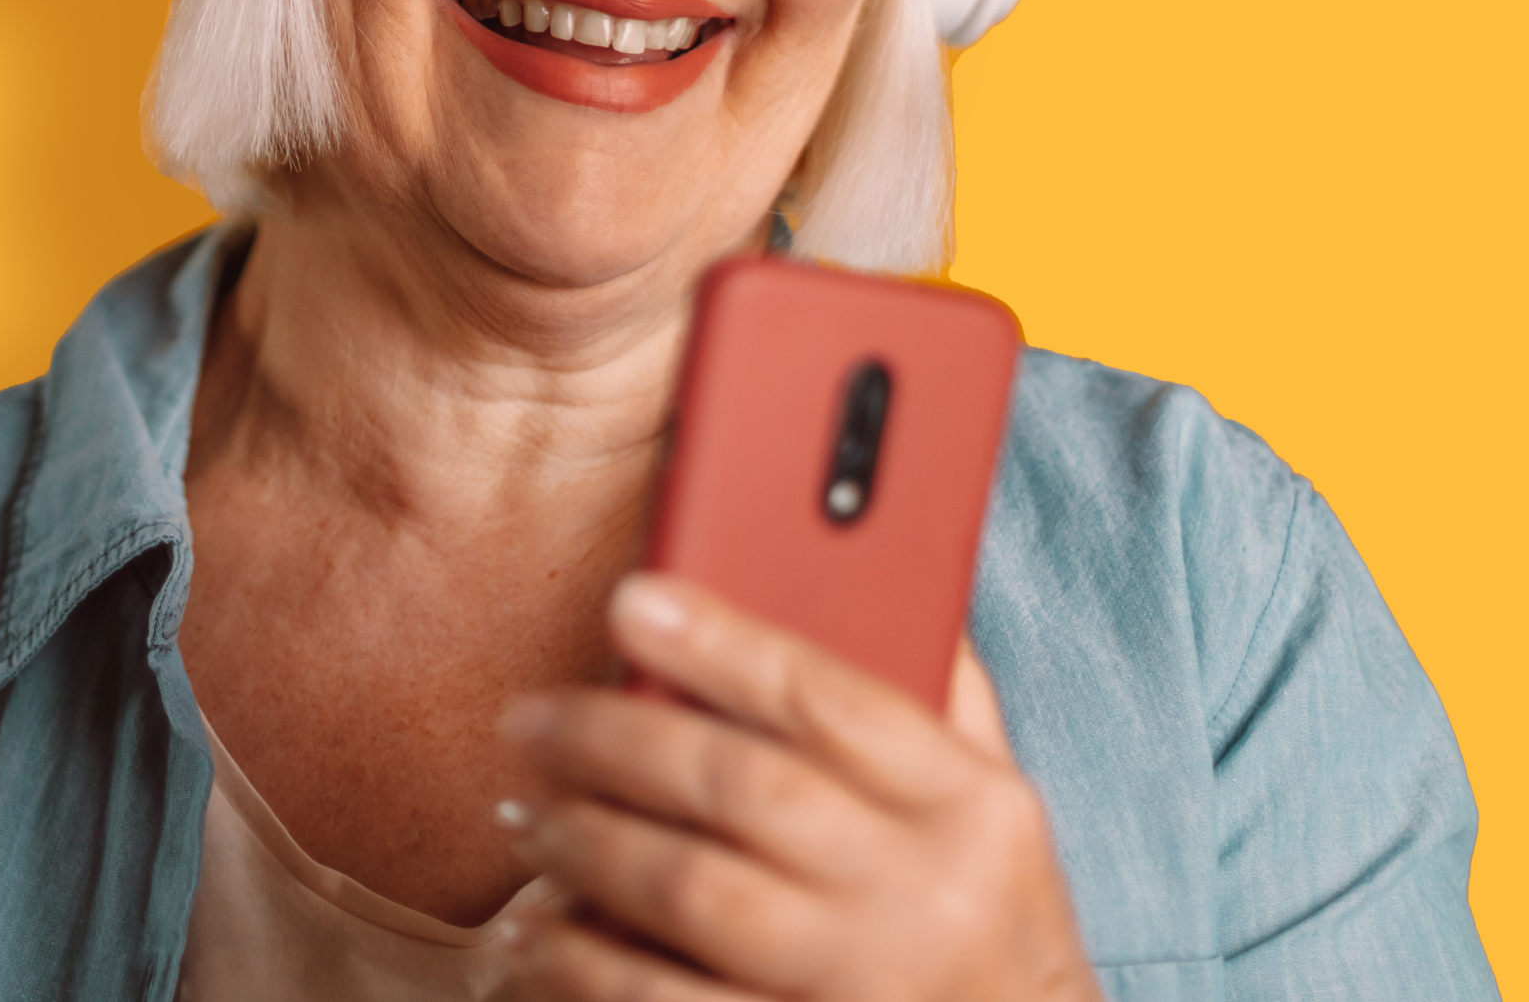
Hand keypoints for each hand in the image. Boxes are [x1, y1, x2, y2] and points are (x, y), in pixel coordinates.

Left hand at [490, 575, 1097, 1000]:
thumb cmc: (997, 938)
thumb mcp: (1002, 816)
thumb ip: (943, 703)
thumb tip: (869, 569)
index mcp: (975, 809)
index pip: (834, 699)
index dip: (722, 642)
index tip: (629, 599)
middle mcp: (923, 894)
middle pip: (742, 789)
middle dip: (615, 742)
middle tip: (532, 720)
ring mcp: (859, 985)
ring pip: (690, 895)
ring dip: (585, 849)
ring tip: (525, 821)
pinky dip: (580, 969)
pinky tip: (529, 944)